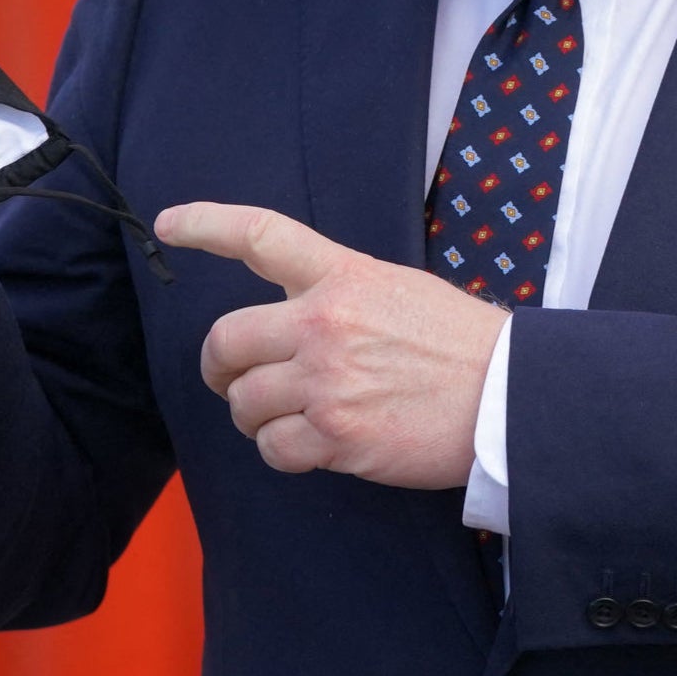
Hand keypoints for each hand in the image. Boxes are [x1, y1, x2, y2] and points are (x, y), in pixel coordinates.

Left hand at [155, 202, 508, 489]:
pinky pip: (274, 449)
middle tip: (233, 380)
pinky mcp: (336, 436)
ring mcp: (327, 381)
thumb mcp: (398, 288)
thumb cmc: (459, 343)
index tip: (170, 223)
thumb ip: (340, 292)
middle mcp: (325, 322)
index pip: (260, 236)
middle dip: (220, 367)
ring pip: (244, 402)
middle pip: (225, 341)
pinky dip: (284, 452)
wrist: (506, 396)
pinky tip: (313, 446)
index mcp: (343, 275)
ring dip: (254, 416)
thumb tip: (294, 318)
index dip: (206, 224)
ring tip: (288, 419)